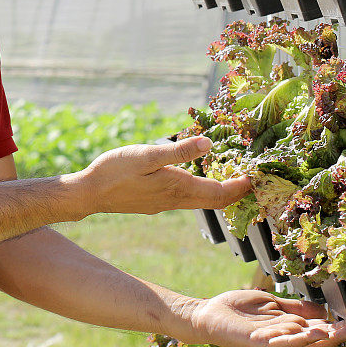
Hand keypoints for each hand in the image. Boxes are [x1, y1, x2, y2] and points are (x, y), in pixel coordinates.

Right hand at [77, 136, 251, 214]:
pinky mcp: (156, 202)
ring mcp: (166, 204)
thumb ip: (178, 151)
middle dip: (236, 191)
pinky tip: (197, 176)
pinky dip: (201, 189)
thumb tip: (209, 143)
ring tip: (231, 173)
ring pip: (202, 200)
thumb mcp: (147, 155)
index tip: (257, 176)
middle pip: (216, 201)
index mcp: (179, 189)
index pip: (221, 193)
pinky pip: (188, 198)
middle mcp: (176, 200)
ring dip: (219, 190)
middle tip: (251, 177)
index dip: (241, 186)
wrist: (88, 194)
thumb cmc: (115, 171)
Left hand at [184, 290, 345, 346]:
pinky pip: (277, 343)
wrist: (209, 314)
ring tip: (337, 331)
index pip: (317, 331)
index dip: (336, 328)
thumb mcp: (273, 304)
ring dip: (318, 339)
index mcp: (288, 329)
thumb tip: (323, 310)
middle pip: (313, 341)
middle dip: (334, 336)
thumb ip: (296, 308)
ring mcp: (269, 343)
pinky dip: (293, 339)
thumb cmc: (239, 310)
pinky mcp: (255, 343)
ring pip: (298, 344)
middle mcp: (282, 339)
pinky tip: (307, 332)